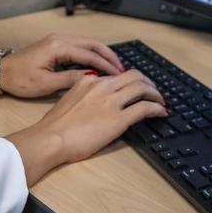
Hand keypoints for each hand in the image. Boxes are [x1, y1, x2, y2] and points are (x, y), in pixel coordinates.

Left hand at [0, 33, 124, 97]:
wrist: (0, 72)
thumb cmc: (19, 79)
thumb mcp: (46, 83)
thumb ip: (71, 79)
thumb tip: (92, 78)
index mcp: (58, 46)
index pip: (89, 54)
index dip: (106, 65)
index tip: (119, 75)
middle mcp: (59, 39)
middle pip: (92, 43)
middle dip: (108, 55)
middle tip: (122, 69)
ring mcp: (57, 40)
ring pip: (86, 44)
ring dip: (100, 54)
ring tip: (114, 67)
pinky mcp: (54, 45)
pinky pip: (78, 47)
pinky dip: (90, 54)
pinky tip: (97, 65)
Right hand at [6, 69, 167, 184]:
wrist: (50, 138)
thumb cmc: (54, 126)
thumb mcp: (68, 100)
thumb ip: (83, 96)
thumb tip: (92, 103)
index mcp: (88, 80)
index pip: (116, 74)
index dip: (130, 80)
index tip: (136, 86)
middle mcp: (101, 86)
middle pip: (134, 75)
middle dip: (148, 82)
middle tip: (153, 91)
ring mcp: (111, 101)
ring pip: (142, 87)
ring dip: (155, 93)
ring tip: (160, 101)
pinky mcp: (118, 118)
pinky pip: (145, 108)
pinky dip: (157, 108)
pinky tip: (161, 112)